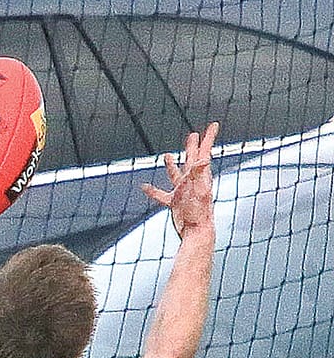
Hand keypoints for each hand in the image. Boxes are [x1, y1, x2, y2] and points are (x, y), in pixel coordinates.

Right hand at [142, 122, 217, 238]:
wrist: (196, 231)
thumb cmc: (199, 213)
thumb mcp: (199, 191)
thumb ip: (199, 174)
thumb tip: (204, 159)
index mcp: (199, 175)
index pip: (203, 152)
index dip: (208, 138)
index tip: (213, 125)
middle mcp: (192, 181)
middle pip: (191, 158)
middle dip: (192, 146)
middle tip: (194, 134)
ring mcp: (183, 191)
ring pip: (176, 174)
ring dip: (172, 164)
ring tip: (166, 156)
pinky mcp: (174, 202)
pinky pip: (161, 194)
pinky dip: (152, 190)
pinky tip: (144, 187)